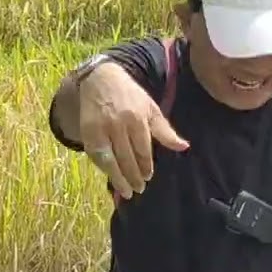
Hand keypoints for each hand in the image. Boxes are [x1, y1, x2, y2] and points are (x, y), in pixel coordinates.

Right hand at [77, 63, 188, 198]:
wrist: (100, 80)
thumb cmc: (130, 96)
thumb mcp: (151, 109)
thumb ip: (165, 130)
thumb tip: (184, 147)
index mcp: (137, 118)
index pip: (142, 150)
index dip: (145, 166)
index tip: (148, 177)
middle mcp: (118, 125)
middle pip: (127, 158)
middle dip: (133, 176)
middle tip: (139, 189)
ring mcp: (100, 129)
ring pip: (110, 160)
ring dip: (118, 178)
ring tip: (126, 191)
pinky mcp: (87, 132)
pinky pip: (96, 156)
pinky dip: (104, 168)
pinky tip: (110, 176)